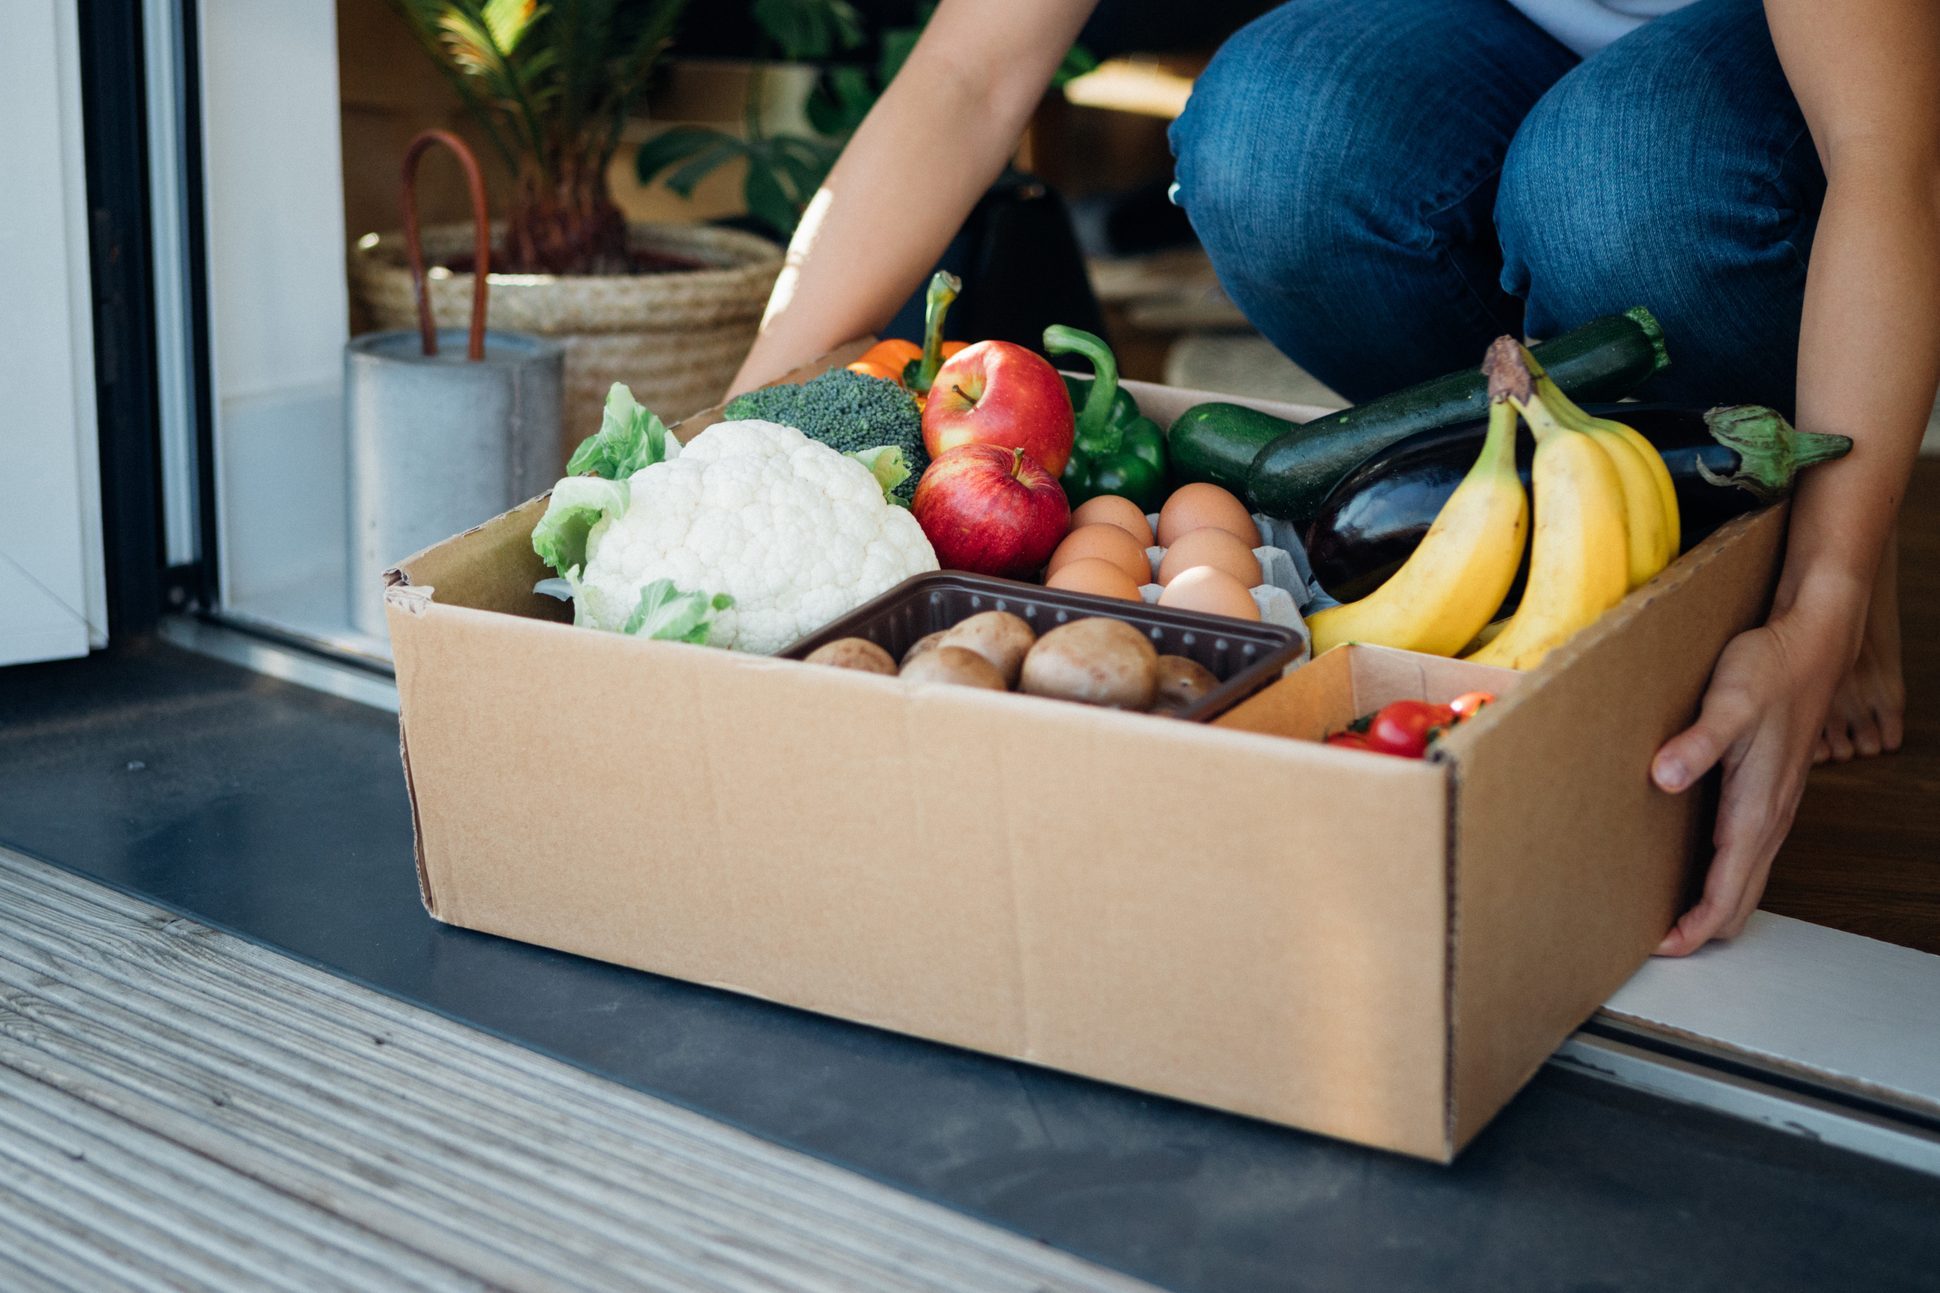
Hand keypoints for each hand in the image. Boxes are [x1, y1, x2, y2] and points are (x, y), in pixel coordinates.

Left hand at [1648, 597, 1859, 955]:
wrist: (1810, 645)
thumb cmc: (1769, 671)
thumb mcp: (1728, 702)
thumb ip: (1697, 742)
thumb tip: (1664, 776)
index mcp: (1756, 810)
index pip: (1726, 895)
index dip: (1692, 929)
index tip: (1656, 946)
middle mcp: (1769, 819)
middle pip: (1739, 902)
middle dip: (1699, 931)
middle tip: (1650, 942)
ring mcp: (1772, 810)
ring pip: (1746, 881)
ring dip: (1711, 907)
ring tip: (1663, 916)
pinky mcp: (1768, 795)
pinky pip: (1746, 856)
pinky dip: (1720, 879)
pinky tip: (1689, 868)